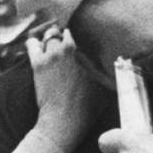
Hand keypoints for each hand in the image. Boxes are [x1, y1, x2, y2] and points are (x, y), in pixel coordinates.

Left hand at [20, 25, 104, 152]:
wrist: (62, 119)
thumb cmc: (85, 108)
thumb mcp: (103, 91)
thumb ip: (107, 76)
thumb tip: (120, 72)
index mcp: (85, 55)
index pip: (80, 37)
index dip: (78, 40)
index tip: (77, 45)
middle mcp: (68, 50)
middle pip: (63, 33)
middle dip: (63, 36)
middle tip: (63, 44)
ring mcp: (51, 55)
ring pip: (49, 35)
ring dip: (49, 38)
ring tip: (50, 46)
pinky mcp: (37, 63)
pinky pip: (32, 44)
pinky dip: (34, 43)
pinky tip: (36, 47)